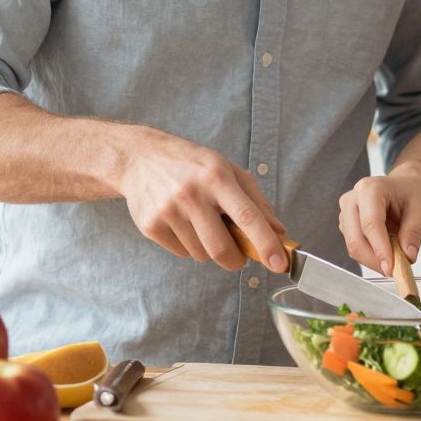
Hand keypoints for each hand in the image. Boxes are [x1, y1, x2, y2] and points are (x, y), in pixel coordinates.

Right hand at [114, 126, 285, 272]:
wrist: (140, 157)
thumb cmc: (192, 164)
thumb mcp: (227, 170)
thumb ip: (256, 201)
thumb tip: (279, 232)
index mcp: (217, 177)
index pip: (247, 216)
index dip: (266, 243)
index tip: (279, 263)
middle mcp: (192, 194)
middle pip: (222, 249)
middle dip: (236, 260)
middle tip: (238, 255)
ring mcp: (168, 211)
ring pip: (202, 254)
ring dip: (209, 249)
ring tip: (201, 223)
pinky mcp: (151, 225)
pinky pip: (181, 253)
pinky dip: (188, 246)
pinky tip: (182, 223)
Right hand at [337, 170, 420, 274]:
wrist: (404, 188)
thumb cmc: (411, 194)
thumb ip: (413, 232)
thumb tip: (407, 256)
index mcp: (370, 188)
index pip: (371, 223)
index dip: (380, 249)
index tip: (391, 268)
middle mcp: (352, 199)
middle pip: (356, 239)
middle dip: (376, 260)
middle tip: (397, 271)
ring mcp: (346, 213)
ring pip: (354, 247)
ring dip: (374, 260)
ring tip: (396, 260)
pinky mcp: (345, 226)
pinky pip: (355, 248)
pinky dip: (371, 257)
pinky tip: (386, 253)